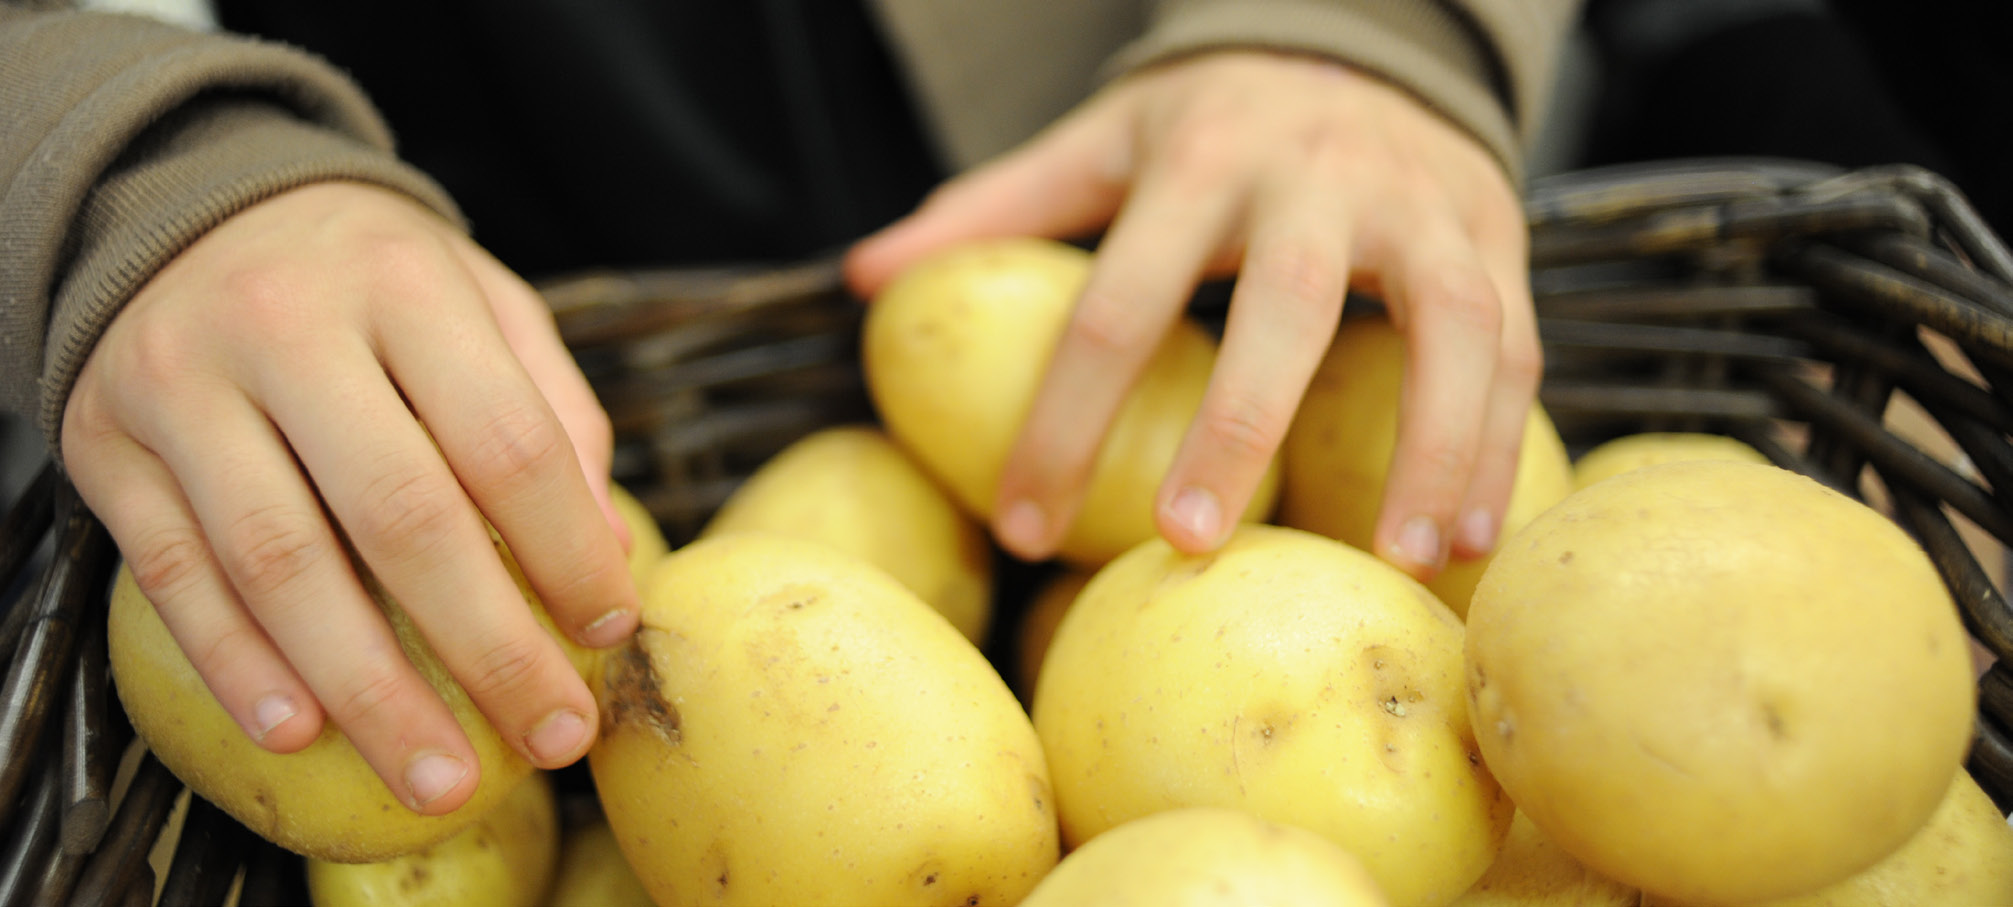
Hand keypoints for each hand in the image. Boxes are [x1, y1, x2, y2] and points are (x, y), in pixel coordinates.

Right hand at [62, 182, 639, 814]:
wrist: (191, 209)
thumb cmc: (371, 282)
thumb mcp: (479, 302)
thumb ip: (551, 411)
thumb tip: (607, 549)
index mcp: (405, 284)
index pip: (504, 439)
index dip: (564, 547)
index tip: (608, 629)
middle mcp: (286, 327)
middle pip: (401, 514)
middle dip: (488, 647)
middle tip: (553, 736)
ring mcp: (183, 386)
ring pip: (280, 560)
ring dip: (368, 688)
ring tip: (440, 774)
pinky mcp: (108, 445)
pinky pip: (174, 574)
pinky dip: (239, 664)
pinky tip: (303, 729)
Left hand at [845, 50, 1537, 579]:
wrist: (1366, 36)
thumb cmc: (1213, 120)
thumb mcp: (1101, 141)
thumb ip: (993, 208)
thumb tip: (861, 279)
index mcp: (1200, 160)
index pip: (1116, 300)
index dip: (1064, 417)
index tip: (1023, 524)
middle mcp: (1316, 178)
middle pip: (1281, 308)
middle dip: (1239, 428)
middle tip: (1191, 544)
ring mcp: (1420, 206)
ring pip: (1446, 327)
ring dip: (1431, 449)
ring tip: (1398, 563)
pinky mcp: (1494, 237)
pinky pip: (1515, 345)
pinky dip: (1501, 443)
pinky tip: (1470, 540)